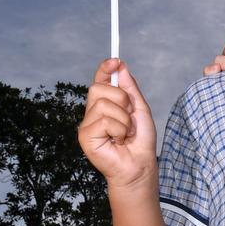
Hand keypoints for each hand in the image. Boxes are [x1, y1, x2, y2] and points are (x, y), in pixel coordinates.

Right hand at [78, 59, 156, 189]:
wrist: (140, 164)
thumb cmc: (140, 140)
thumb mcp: (139, 108)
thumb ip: (129, 88)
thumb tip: (120, 65)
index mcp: (105, 104)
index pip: (99, 81)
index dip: (104, 69)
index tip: (115, 61)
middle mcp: (92, 112)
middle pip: (98, 88)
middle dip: (121, 99)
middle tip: (129, 116)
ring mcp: (87, 124)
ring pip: (104, 104)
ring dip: (124, 119)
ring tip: (126, 133)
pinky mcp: (85, 136)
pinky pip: (104, 120)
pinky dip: (119, 129)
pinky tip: (119, 141)